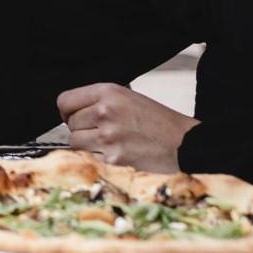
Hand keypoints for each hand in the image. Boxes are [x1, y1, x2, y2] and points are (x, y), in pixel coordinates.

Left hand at [56, 83, 198, 172]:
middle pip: (70, 124)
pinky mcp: (113, 159)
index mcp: (108, 92)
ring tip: (109, 144)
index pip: (65, 101)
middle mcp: (105, 112)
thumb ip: (100, 102)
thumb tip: (73, 112)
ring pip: (76, 142)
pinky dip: (100, 159)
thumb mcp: (129, 98)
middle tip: (102, 133)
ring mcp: (108, 136)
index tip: (72, 116)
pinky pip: (91, 159)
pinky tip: (119, 154)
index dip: (67, 111)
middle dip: (82, 129)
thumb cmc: (160, 122)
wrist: (187, 143)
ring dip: (88, 146)